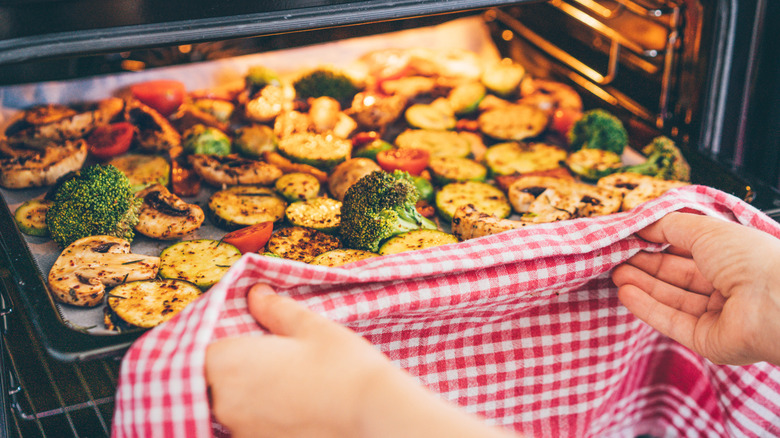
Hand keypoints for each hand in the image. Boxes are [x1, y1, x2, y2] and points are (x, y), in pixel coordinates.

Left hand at [206, 283, 517, 437]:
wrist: (374, 415)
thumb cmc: (343, 366)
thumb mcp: (311, 327)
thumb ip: (275, 310)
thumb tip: (256, 295)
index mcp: (228, 364)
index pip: (199, 352)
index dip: (216, 342)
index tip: (237, 338)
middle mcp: (225, 403)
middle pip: (211, 383)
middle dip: (232, 370)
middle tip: (266, 358)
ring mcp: (242, 432)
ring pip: (231, 408)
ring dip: (247, 395)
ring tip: (285, 383)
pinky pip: (250, 428)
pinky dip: (264, 417)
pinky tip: (292, 406)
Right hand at [612, 212, 779, 365]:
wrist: (774, 303)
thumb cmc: (749, 259)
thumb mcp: (704, 230)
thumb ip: (669, 226)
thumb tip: (643, 225)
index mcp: (733, 258)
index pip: (689, 252)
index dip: (659, 245)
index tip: (631, 240)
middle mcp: (728, 287)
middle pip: (677, 277)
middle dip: (645, 267)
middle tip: (616, 259)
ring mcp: (717, 316)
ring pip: (671, 300)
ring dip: (642, 286)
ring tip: (615, 274)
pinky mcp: (706, 340)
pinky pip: (671, 322)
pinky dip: (646, 307)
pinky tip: (625, 293)